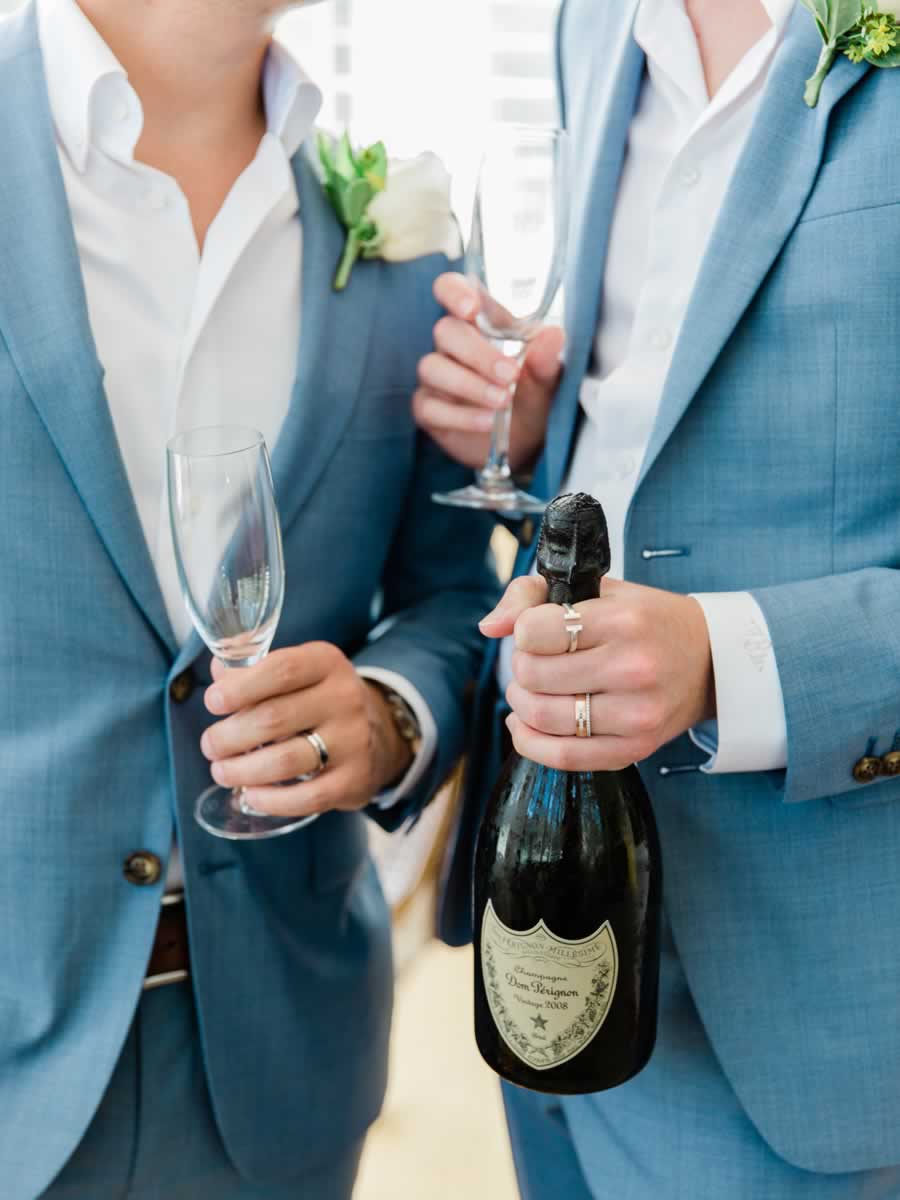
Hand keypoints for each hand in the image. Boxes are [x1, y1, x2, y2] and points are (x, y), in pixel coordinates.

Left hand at [199, 645, 412, 818]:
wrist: (377, 733)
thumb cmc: (318, 699)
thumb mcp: (297, 673)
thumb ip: (254, 668)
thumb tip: (217, 673)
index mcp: (326, 663)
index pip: (281, 669)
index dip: (241, 687)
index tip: (213, 702)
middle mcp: (345, 698)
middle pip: (273, 718)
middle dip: (229, 736)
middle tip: (211, 745)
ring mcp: (353, 741)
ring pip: (284, 761)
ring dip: (241, 770)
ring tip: (222, 771)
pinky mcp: (355, 780)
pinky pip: (306, 797)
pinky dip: (271, 800)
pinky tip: (250, 795)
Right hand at [413, 272, 563, 469]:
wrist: (523, 443)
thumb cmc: (530, 397)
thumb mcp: (546, 379)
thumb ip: (546, 358)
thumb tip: (552, 334)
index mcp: (479, 323)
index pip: (450, 290)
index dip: (454, 292)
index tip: (471, 309)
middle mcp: (451, 346)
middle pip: (446, 331)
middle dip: (478, 353)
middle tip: (510, 375)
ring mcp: (437, 378)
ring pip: (433, 368)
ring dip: (469, 384)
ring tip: (502, 401)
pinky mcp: (429, 410)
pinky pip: (430, 407)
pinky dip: (460, 415)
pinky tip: (487, 421)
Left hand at [479, 577, 714, 770]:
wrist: (711, 662)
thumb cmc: (647, 621)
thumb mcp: (601, 589)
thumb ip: (533, 594)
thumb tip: (488, 628)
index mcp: (622, 621)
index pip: (534, 632)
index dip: (523, 631)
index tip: (537, 631)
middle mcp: (632, 668)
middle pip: (533, 675)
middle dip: (520, 667)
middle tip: (534, 662)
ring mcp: (635, 714)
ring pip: (542, 717)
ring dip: (521, 704)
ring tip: (531, 690)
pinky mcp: (634, 749)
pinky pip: (562, 757)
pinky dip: (529, 742)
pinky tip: (525, 725)